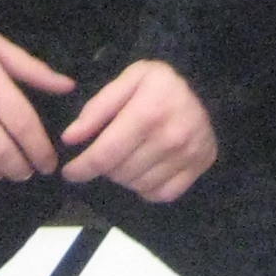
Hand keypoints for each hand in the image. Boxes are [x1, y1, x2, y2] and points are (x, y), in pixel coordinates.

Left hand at [61, 60, 216, 201]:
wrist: (206, 85)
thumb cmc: (160, 83)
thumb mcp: (128, 80)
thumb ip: (97, 109)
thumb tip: (71, 138)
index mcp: (147, 112)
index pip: (105, 154)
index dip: (81, 168)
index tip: (69, 172)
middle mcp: (169, 138)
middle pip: (119, 173)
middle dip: (104, 167)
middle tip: (107, 152)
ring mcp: (187, 155)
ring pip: (138, 186)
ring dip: (125, 177)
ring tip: (127, 157)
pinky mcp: (198, 167)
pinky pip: (161, 194)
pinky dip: (147, 188)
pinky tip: (145, 169)